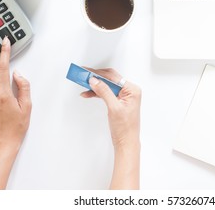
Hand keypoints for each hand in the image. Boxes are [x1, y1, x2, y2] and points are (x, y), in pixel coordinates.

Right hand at [81, 68, 140, 188]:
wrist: (126, 143)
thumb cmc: (125, 128)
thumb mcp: (113, 108)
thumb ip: (104, 92)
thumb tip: (95, 80)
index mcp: (132, 90)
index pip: (113, 77)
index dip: (98, 74)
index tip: (87, 72)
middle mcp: (129, 91)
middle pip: (109, 79)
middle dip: (96, 77)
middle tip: (83, 74)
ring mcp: (124, 96)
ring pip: (106, 86)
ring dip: (95, 85)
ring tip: (82, 83)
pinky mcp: (118, 101)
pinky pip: (106, 93)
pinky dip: (97, 93)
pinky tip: (88, 93)